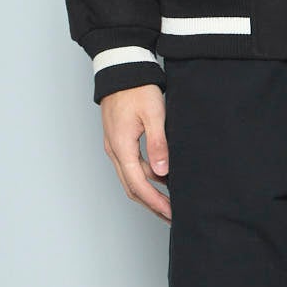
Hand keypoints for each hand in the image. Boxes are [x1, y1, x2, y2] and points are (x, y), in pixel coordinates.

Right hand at [99, 84, 170, 222]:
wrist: (122, 69)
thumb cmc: (137, 88)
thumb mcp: (153, 114)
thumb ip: (158, 144)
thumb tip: (162, 173)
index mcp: (121, 147)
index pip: (139, 185)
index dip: (155, 202)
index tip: (171, 213)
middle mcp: (114, 151)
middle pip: (132, 188)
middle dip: (152, 205)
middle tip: (172, 216)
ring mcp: (115, 146)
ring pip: (131, 178)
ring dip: (149, 193)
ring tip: (169, 203)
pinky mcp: (120, 140)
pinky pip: (132, 167)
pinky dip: (146, 178)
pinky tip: (162, 180)